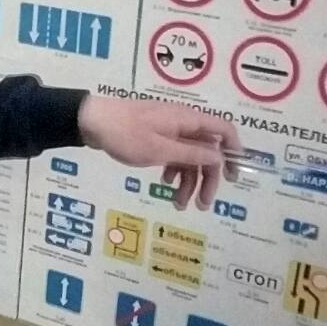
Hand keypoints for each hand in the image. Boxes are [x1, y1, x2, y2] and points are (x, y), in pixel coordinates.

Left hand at [78, 95, 239, 210]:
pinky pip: (174, 156)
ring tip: (179, 204)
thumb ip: (192, 154)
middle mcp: (183, 124)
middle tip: (203, 205)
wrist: (92, 122)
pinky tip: (164, 184)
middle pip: (207, 151)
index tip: (234, 177)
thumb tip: (220, 157)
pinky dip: (173, 172)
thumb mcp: (161, 149)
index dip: (234, 151)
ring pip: (189, 158)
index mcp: (189, 120)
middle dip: (208, 178)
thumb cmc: (126, 135)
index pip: (224, 130)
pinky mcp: (156, 138)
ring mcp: (169, 131)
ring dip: (188, 181)